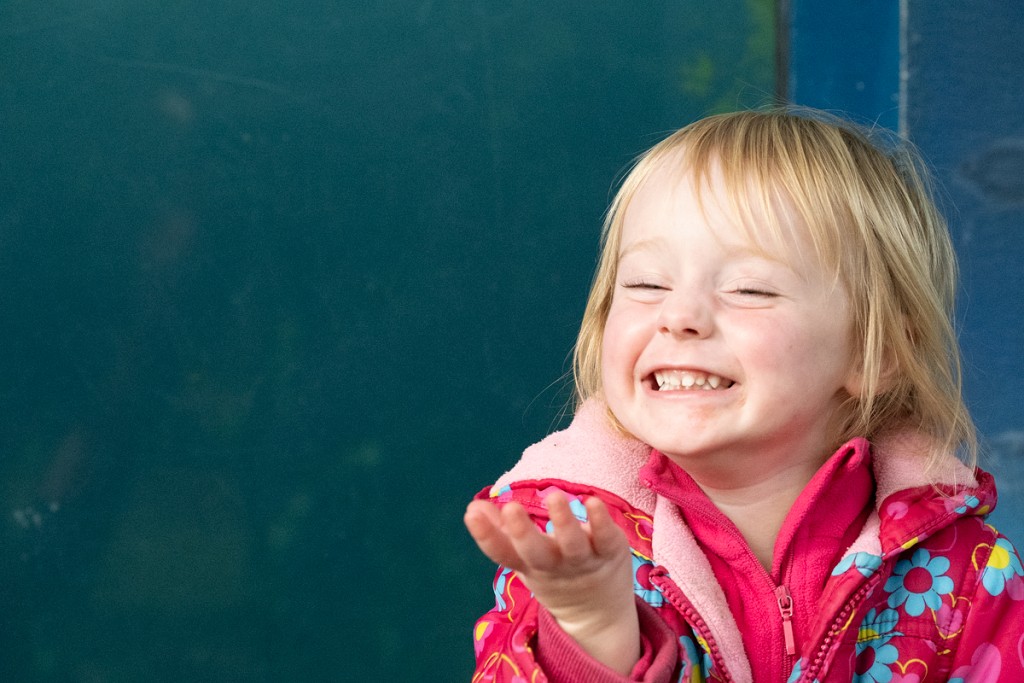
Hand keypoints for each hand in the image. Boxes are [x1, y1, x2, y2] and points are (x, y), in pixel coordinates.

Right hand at [464, 491, 639, 673]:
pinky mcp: (610, 552)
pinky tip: (592, 501)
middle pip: (535, 552)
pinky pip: (606, 538)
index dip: (486, 535)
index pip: (503, 553)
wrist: (597, 613)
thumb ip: (500, 531)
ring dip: (563, 522)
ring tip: (554, 497)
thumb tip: (472, 506)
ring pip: (572, 544)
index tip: (471, 513)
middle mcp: (553, 564)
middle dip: (522, 531)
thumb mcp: (524, 558)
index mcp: (528, 564)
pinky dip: (600, 521)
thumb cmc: (553, 573)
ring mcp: (582, 561)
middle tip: (510, 508)